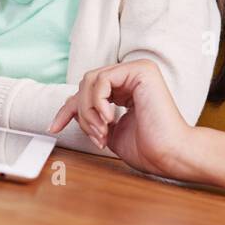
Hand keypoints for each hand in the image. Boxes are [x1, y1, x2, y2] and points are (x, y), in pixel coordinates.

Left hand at [49, 60, 194, 178]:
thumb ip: (91, 117)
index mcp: (127, 88)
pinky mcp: (141, 70)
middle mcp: (132, 75)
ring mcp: (137, 70)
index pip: (89, 90)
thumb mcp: (109, 132)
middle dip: (81, 112)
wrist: (170, 155)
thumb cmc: (148, 148)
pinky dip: (97, 102)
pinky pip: (101, 80)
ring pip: (90, 80)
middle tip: (97, 136)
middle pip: (86, 84)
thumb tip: (70, 106)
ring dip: (89, 110)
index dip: (68, 109)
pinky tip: (109, 118)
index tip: (54, 127)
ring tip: (103, 130)